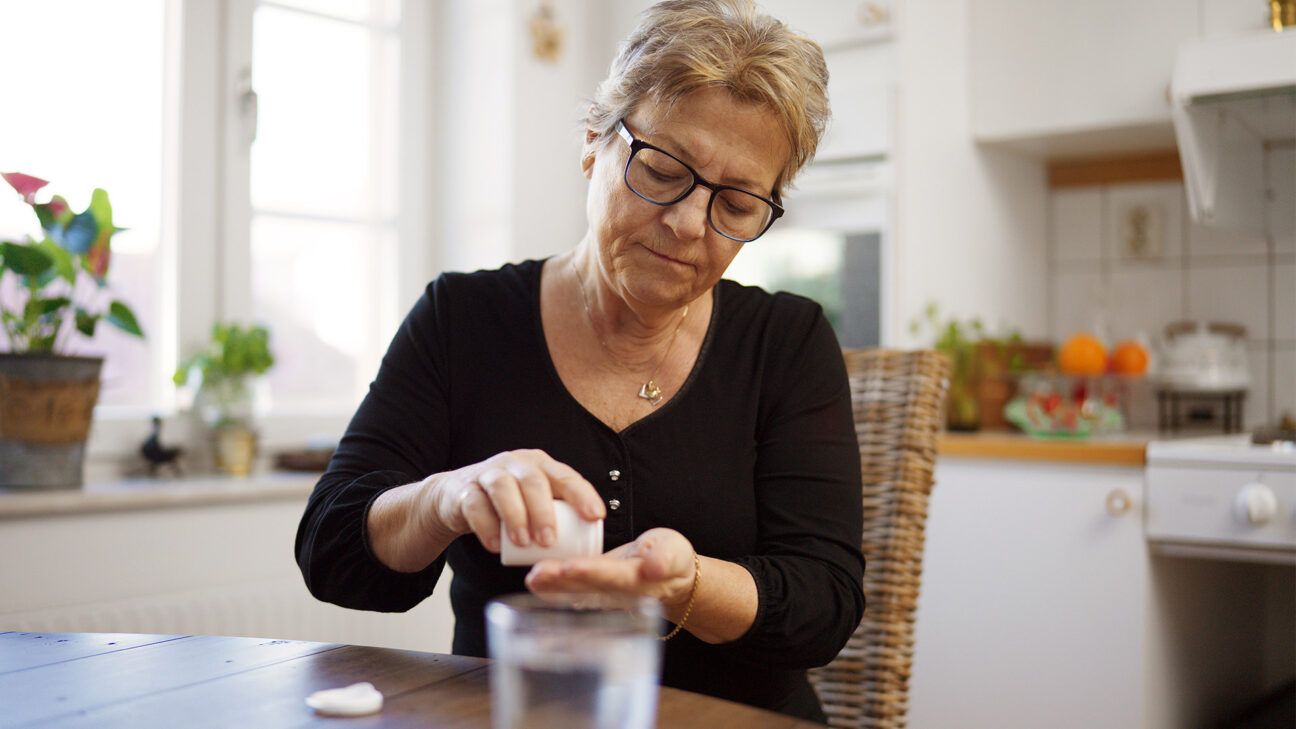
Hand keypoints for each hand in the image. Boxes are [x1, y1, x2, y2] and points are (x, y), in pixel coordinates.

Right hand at [425, 449, 605, 553]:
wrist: (457, 497)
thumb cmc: (509, 504)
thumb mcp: (535, 501)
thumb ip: (558, 514)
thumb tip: (590, 548)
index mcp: (540, 465)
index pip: (566, 476)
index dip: (582, 495)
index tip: (595, 517)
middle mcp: (515, 464)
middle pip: (533, 481)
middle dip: (543, 511)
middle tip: (549, 541)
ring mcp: (488, 474)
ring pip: (503, 488)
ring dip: (515, 517)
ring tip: (524, 543)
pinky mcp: (465, 490)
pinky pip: (475, 505)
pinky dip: (486, 526)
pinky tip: (495, 546)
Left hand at [524, 528, 697, 610]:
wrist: (673, 580)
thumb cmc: (673, 560)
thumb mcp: (675, 553)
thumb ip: (664, 559)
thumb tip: (654, 567)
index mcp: (636, 580)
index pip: (611, 576)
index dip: (591, 572)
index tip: (571, 567)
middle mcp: (616, 593)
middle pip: (586, 587)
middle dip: (561, 580)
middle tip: (538, 573)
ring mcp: (604, 595)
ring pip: (575, 590)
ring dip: (552, 586)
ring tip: (532, 578)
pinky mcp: (596, 592)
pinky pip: (572, 592)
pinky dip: (553, 590)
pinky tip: (535, 583)